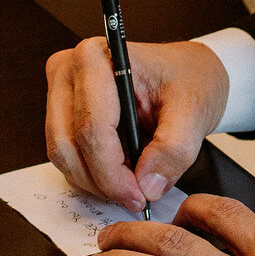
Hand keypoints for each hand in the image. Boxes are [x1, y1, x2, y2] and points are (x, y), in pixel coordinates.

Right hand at [46, 37, 230, 210]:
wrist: (189, 73)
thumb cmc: (189, 79)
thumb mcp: (194, 110)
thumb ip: (174, 148)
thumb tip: (147, 185)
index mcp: (97, 58)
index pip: (92, 127)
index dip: (113, 172)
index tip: (139, 196)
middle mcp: (69, 70)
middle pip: (69, 144)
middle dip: (103, 181)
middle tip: (138, 197)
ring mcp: (60, 92)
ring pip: (63, 154)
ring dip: (96, 180)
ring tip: (134, 182)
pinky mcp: (61, 112)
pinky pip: (66, 155)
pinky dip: (92, 173)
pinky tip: (122, 172)